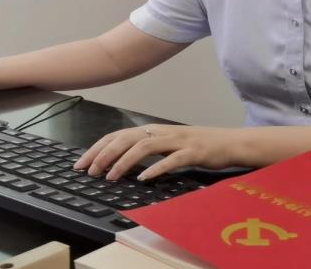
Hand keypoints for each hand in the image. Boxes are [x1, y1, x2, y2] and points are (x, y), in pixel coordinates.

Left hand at [73, 124, 242, 180]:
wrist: (230, 142)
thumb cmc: (198, 145)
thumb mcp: (168, 144)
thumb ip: (147, 148)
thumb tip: (120, 159)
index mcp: (154, 130)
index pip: (119, 135)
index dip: (98, 147)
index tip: (81, 163)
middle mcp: (162, 132)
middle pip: (127, 138)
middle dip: (104, 154)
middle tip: (89, 171)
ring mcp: (178, 140)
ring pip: (144, 146)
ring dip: (124, 161)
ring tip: (110, 176)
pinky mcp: (193, 152)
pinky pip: (171, 160)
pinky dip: (155, 169)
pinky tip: (143, 179)